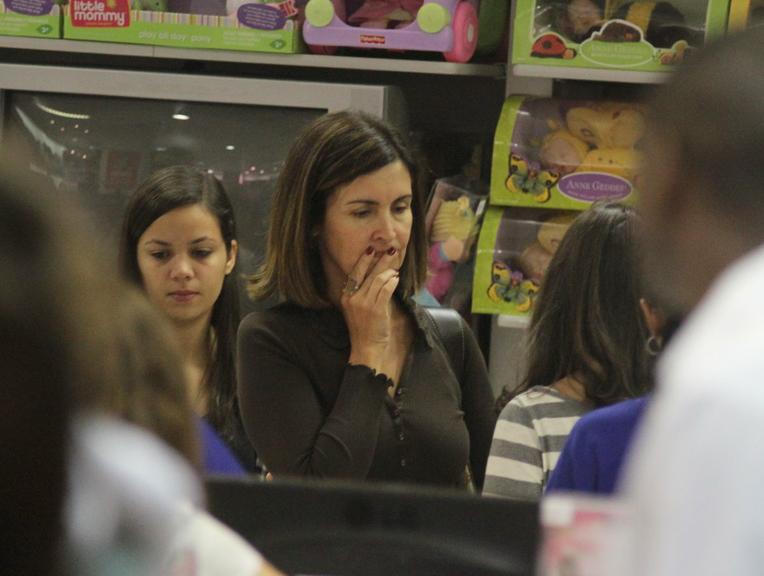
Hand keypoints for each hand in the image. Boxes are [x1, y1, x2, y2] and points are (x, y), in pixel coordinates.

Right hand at [341, 246, 399, 372]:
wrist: (366, 347)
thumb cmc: (364, 328)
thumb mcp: (358, 308)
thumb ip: (364, 293)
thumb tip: (377, 275)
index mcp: (346, 296)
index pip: (354, 273)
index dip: (364, 260)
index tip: (371, 250)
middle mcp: (353, 297)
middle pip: (368, 273)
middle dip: (381, 260)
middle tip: (391, 251)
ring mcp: (364, 303)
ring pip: (378, 280)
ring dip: (389, 272)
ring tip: (395, 269)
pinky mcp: (376, 309)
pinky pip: (386, 289)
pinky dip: (392, 282)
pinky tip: (396, 279)